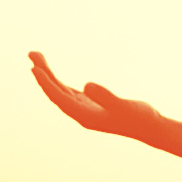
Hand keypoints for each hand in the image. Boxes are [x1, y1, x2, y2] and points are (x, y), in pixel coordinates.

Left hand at [29, 51, 161, 138]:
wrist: (149, 128)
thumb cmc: (139, 117)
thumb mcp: (124, 106)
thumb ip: (106, 97)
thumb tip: (86, 85)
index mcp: (85, 116)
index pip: (60, 98)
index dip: (46, 83)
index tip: (35, 68)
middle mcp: (80, 114)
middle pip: (55, 92)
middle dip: (42, 73)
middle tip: (32, 53)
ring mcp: (84, 110)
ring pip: (59, 91)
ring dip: (47, 75)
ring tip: (36, 56)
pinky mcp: (89, 105)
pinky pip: (67, 91)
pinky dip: (57, 81)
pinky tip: (49, 72)